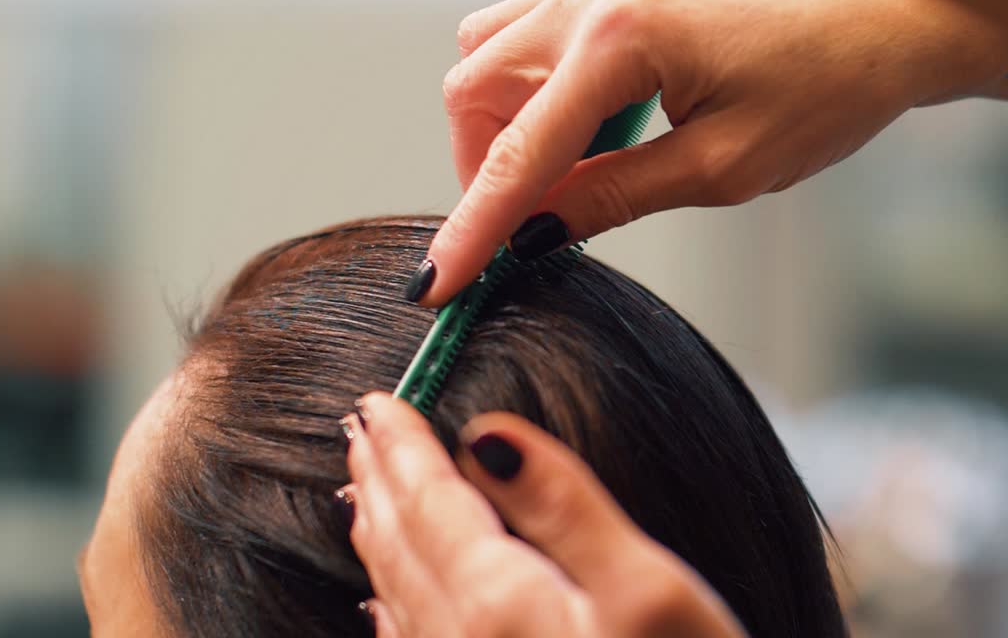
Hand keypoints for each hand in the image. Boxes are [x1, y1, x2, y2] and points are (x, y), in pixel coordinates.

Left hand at [339, 391, 746, 637]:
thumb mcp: (648, 592)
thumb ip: (564, 508)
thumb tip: (487, 434)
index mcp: (499, 603)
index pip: (432, 502)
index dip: (404, 445)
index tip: (377, 401)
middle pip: (402, 546)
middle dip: (379, 481)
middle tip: (359, 428)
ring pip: (398, 597)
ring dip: (378, 538)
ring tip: (362, 495)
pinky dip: (393, 608)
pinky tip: (385, 607)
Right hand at [415, 0, 1007, 304]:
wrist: (888, 23)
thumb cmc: (827, 91)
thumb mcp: (719, 170)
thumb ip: (611, 196)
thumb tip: (533, 233)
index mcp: (623, 40)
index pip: (517, 150)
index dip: (470, 227)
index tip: (433, 284)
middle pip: (474, 84)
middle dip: (483, 165)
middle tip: (529, 223)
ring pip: (491, 49)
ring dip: (502, 121)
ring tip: (566, 171)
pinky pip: (532, 29)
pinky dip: (533, 87)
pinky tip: (587, 124)